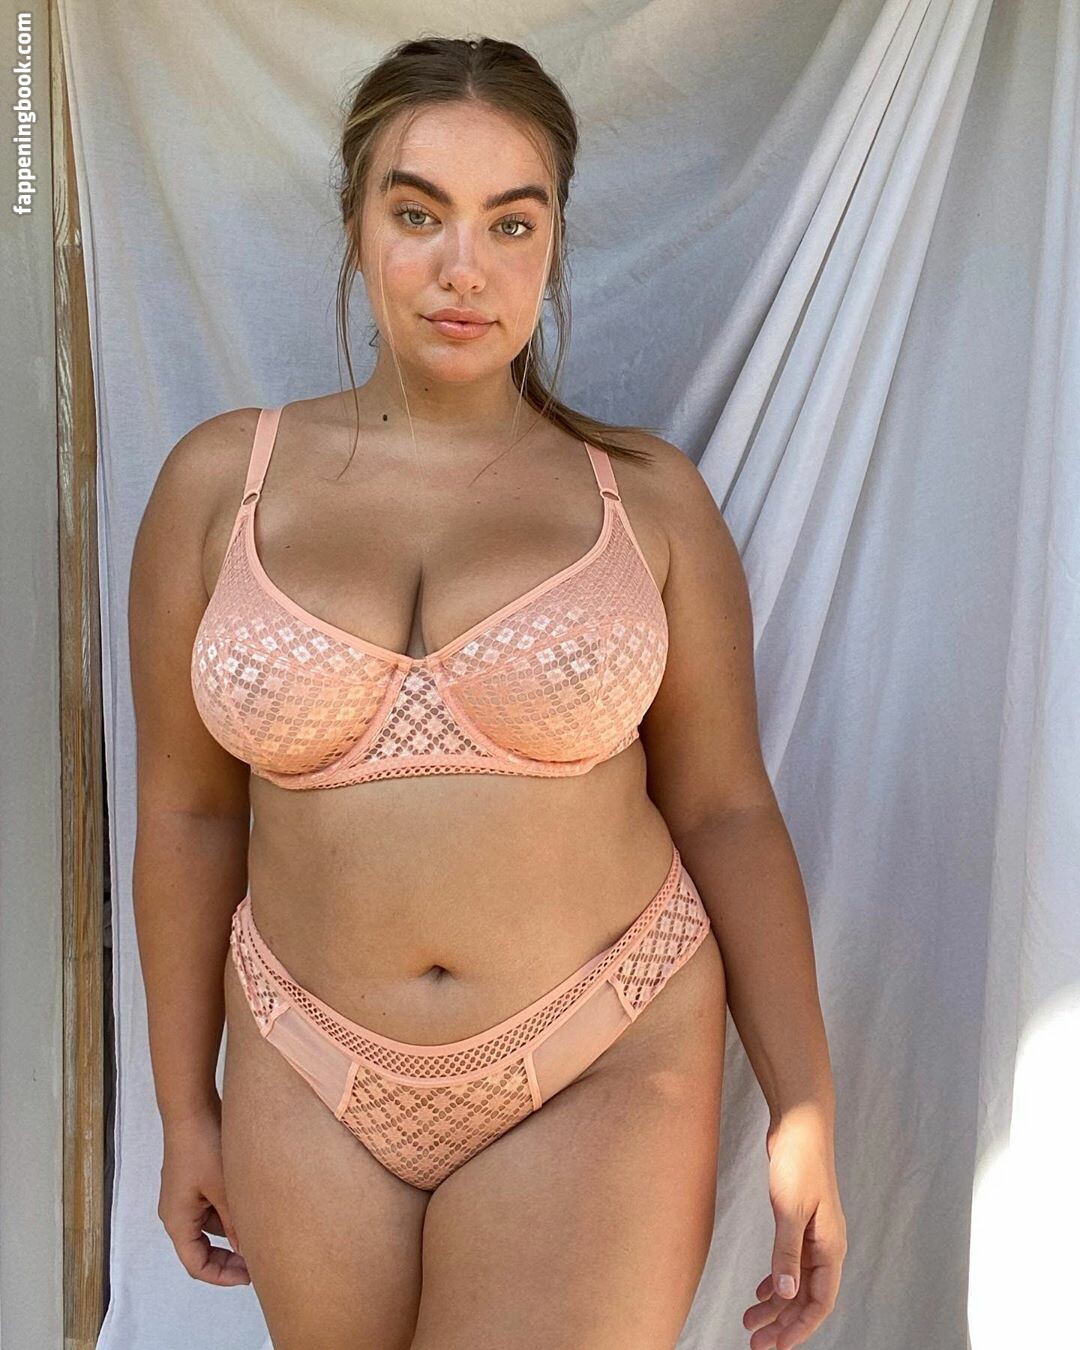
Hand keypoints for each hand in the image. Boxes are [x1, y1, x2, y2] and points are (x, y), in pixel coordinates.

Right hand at [158, 1096, 250, 1286]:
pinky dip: (227, 1212)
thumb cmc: (203, 1148)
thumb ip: (235, 1224)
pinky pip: (210, 1205)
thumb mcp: (224, 1190)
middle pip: (200, 1247)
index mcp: (177, 1221)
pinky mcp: (193, 1178)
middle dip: (228, 1257)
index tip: (250, 1276)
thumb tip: (248, 1251)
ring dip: (230, 1232)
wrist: (192, 1108)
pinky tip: (250, 1207)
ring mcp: (184, 1194)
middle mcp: (176, 1211)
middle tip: (258, 1259)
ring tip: (259, 1232)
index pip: (195, 1264)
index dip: (222, 1276)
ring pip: (208, 1225)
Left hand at [742, 1109, 846, 1347]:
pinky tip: (761, 1291)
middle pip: (807, 1298)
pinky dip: (775, 1280)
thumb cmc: (799, 1162)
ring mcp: (813, 1234)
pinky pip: (790, 1263)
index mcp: (830, 1247)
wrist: (799, 1124)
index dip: (799, 1328)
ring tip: (750, 1323)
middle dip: (783, 1323)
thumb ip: (787, 1253)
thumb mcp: (789, 1210)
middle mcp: (825, 1246)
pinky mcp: (798, 1222)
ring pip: (796, 1282)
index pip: (820, 1302)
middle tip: (755, 1343)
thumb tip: (785, 1295)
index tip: (776, 1347)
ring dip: (775, 1304)